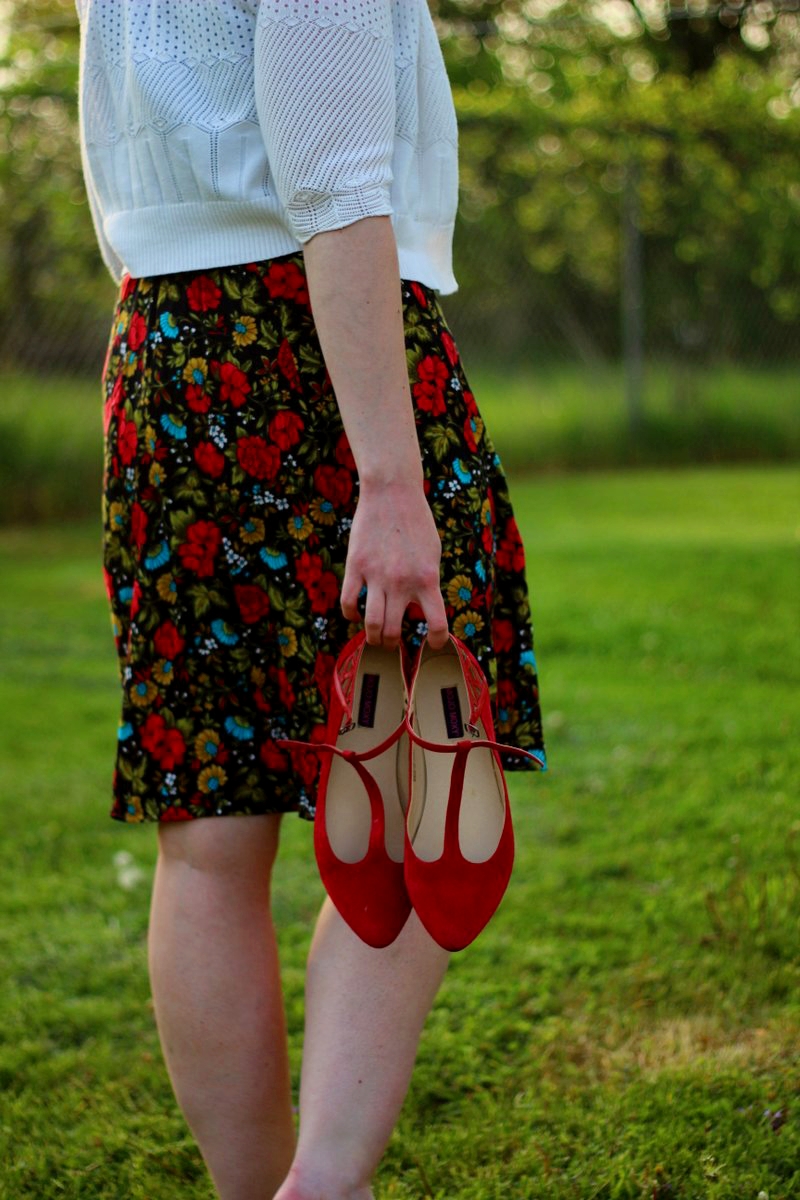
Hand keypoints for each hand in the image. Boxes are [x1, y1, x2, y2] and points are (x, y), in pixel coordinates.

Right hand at [340, 480, 448, 649]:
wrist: (392, 493)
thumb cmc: (417, 522)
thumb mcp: (433, 554)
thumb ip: (428, 582)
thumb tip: (424, 608)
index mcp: (427, 580)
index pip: (436, 623)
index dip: (436, 640)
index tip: (432, 643)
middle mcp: (402, 582)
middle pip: (394, 630)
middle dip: (392, 643)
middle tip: (391, 641)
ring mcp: (376, 575)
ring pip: (371, 623)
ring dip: (372, 636)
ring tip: (374, 636)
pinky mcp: (355, 566)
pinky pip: (348, 601)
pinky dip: (351, 615)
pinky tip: (355, 615)